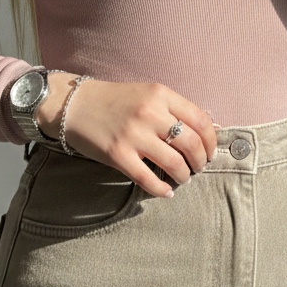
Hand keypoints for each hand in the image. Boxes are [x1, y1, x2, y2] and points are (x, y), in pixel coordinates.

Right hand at [38, 76, 219, 198]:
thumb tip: (209, 129)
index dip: (212, 141)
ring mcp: (133, 134)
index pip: (200, 120)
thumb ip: (174, 109)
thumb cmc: (115, 101)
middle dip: (200, 161)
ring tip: (182, 178)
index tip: (210, 152)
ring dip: (184, 176)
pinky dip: (162, 190)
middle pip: (191, 144)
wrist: (74, 104)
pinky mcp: (117, 154)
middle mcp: (149, 112)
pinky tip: (166, 192)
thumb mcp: (148, 94)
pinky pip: (148, 179)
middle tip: (198, 167)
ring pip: (174, 164)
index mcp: (160, 94)